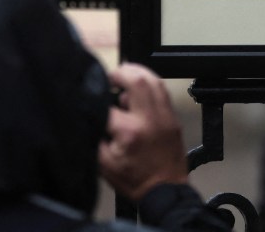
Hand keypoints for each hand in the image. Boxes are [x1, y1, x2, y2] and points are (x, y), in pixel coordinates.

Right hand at [98, 63, 187, 201]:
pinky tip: (140, 87)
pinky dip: (150, 83)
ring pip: (154, 80)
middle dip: (120, 73)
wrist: (165, 191)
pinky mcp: (173, 118)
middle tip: (110, 77)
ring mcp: (165, 116)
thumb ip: (95, 136)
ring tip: (124, 75)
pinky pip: (163, 91)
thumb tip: (91, 115)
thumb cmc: (134, 180)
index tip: (91, 100)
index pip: (108, 106)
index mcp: (129, 131)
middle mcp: (149, 118)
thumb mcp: (104, 164)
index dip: (96, 100)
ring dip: (137, 72)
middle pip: (137, 80)